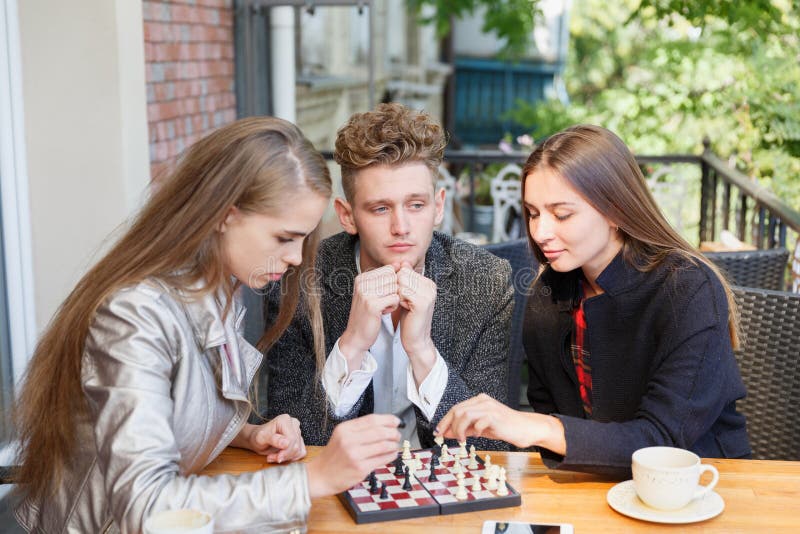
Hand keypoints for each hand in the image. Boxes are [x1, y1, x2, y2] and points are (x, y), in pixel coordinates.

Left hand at [234, 415, 306, 462]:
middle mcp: (293, 424)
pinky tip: (282, 456)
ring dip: (287, 457)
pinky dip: (292, 457)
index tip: (276, 458)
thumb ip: (273, 439)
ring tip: (275, 456)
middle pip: (296, 445)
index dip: (285, 451)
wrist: (257, 439)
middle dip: (284, 455)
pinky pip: (301, 452)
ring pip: (299, 450)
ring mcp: (297, 431)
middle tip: (272, 457)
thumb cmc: (258, 437)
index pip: (291, 439)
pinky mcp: (299, 440)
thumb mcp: (261, 438)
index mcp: (285, 420)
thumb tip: (286, 443)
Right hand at [305, 414, 400, 497]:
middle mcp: (349, 440)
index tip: (396, 421)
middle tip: (397, 434)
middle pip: (380, 431)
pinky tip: (391, 454)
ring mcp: (355, 454)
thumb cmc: (333, 456)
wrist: (320, 476)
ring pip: (384, 445)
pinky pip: (382, 459)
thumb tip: (385, 425)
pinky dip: (391, 455)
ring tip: (395, 445)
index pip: (372, 419)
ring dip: (394, 444)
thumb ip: (360, 430)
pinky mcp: (360, 468)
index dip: (388, 419)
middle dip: (393, 432)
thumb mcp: (341, 436)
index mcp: (345, 429)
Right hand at [339, 266, 399, 363]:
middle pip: (393, 278)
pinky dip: (393, 306)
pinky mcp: (373, 304)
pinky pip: (395, 298)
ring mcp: (366, 293)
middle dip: (393, 291)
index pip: (388, 269)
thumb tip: (399, 263)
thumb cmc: (367, 314)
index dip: (392, 282)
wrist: (356, 335)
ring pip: (395, 288)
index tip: (383, 294)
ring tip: (383, 307)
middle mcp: (362, 283)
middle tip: (383, 301)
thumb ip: (385, 278)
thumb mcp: (373, 292)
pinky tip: (383, 312)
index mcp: (362, 278)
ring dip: (394, 299)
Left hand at [396, 262, 436, 380]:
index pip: (405, 270)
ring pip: (401, 282)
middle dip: (396, 288)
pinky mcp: (422, 302)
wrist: (415, 339)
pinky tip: (404, 309)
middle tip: (402, 302)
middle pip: (402, 274)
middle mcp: (431, 286)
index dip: (398, 284)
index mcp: (428, 283)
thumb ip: (405, 279)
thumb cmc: (409, 318)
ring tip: (404, 306)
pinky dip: (398, 300)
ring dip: (397, 294)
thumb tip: (402, 261)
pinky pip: (402, 291)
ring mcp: (428, 293)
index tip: (403, 297)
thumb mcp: (406, 295)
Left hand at [435, 393, 563, 452]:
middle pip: (457, 410)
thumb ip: (466, 429)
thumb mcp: (481, 428)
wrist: (526, 428)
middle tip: (445, 437)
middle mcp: (482, 400)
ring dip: (458, 429)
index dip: (445, 420)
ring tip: (461, 439)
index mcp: (479, 401)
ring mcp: (489, 407)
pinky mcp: (495, 416)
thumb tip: (447, 433)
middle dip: (448, 425)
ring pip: (464, 414)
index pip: (456, 408)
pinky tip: (476, 437)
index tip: (438, 432)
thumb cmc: (505, 428)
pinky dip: (473, 431)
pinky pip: (478, 422)